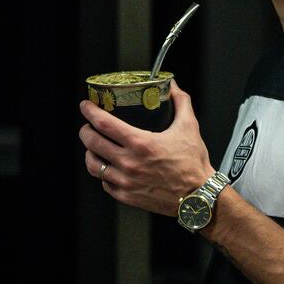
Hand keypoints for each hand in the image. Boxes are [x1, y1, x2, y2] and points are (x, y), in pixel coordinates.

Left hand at [79, 80, 213, 215]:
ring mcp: (125, 181)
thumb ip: (181, 102)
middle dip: (85, 130)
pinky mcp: (126, 196)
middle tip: (88, 125)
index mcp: (141, 143)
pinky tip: (109, 167)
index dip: (90, 112)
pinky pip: (104, 182)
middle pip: (92, 143)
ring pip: (93, 165)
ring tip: (93, 147)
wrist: (197, 195)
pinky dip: (103, 173)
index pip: (104, 124)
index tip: (87, 106)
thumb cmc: (192, 163)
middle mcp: (129, 163)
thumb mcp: (189, 126)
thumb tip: (173, 87)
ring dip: (89, 152)